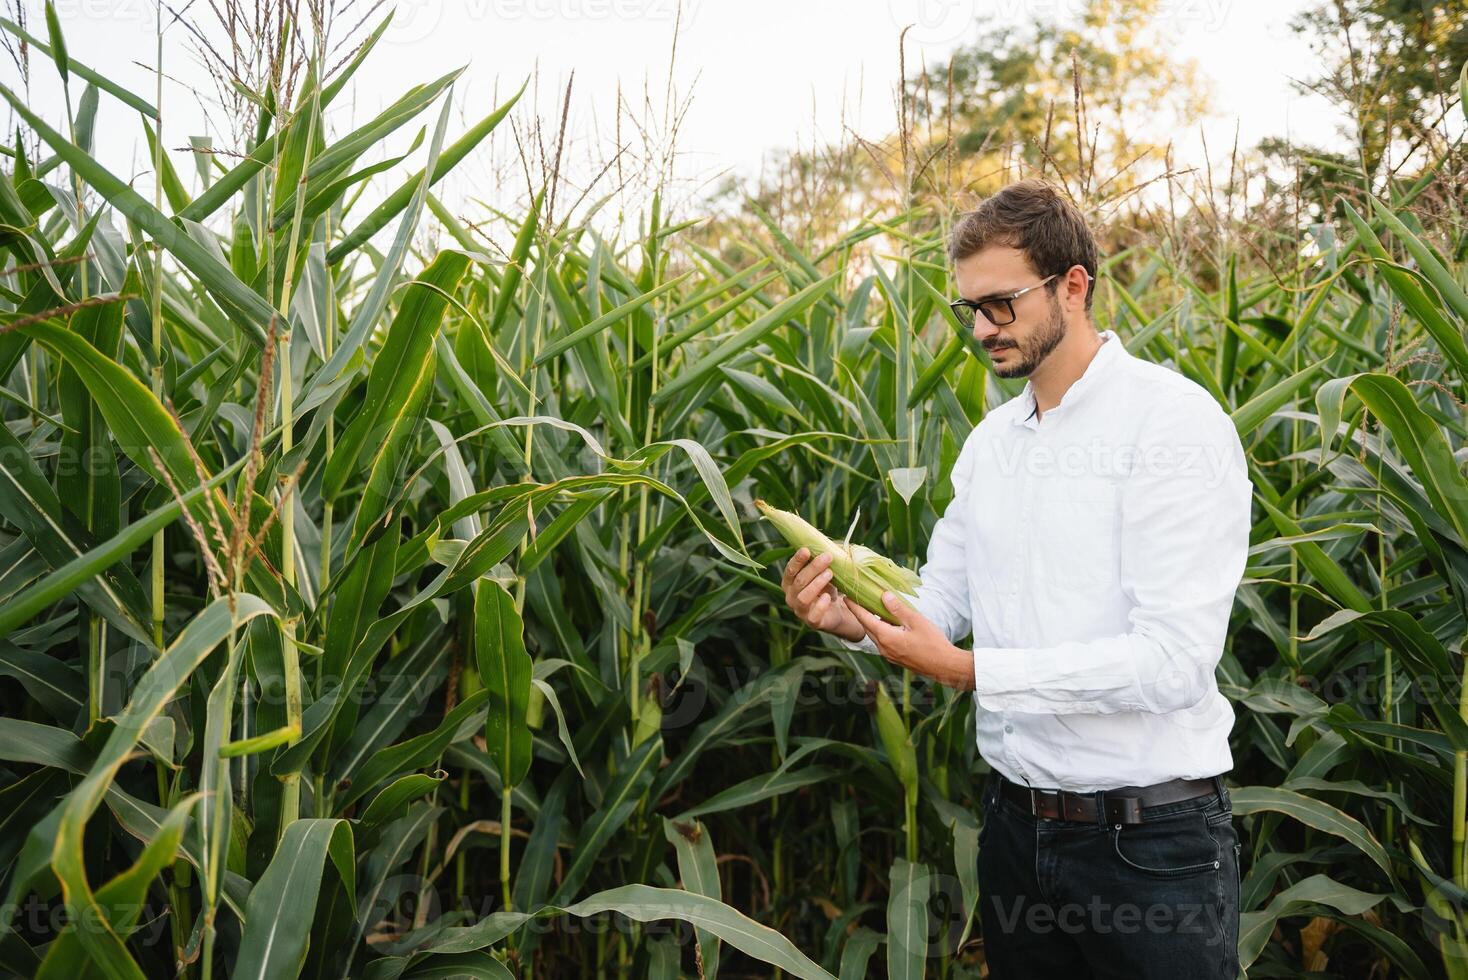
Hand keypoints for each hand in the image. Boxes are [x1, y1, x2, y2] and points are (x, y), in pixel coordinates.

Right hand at [781, 547, 865, 642]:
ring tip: (830, 574)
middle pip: (799, 581)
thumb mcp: (823, 572)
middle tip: (828, 557)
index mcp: (790, 583)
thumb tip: (829, 545)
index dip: (797, 560)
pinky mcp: (811, 622)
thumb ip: (821, 561)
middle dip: (813, 567)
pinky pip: (813, 615)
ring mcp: (800, 610)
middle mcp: (791, 596)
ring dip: (817, 583)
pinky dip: (820, 605)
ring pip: (803, 597)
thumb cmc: (827, 587)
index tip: (807, 550)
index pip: (790, 570)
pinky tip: (828, 597)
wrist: (837, 611)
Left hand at [843, 592, 975, 690]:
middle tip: (855, 600)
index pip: (865, 619)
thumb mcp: (916, 621)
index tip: (846, 597)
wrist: (944, 667)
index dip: (855, 607)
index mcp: (886, 637)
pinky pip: (882, 642)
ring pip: (875, 635)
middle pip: (867, 627)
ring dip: (870, 623)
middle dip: (860, 614)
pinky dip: (880, 630)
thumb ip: (899, 609)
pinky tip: (887, 624)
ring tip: (870, 609)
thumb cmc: (933, 643)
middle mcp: (883, 648)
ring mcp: (889, 655)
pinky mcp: (895, 658)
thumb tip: (884, 596)